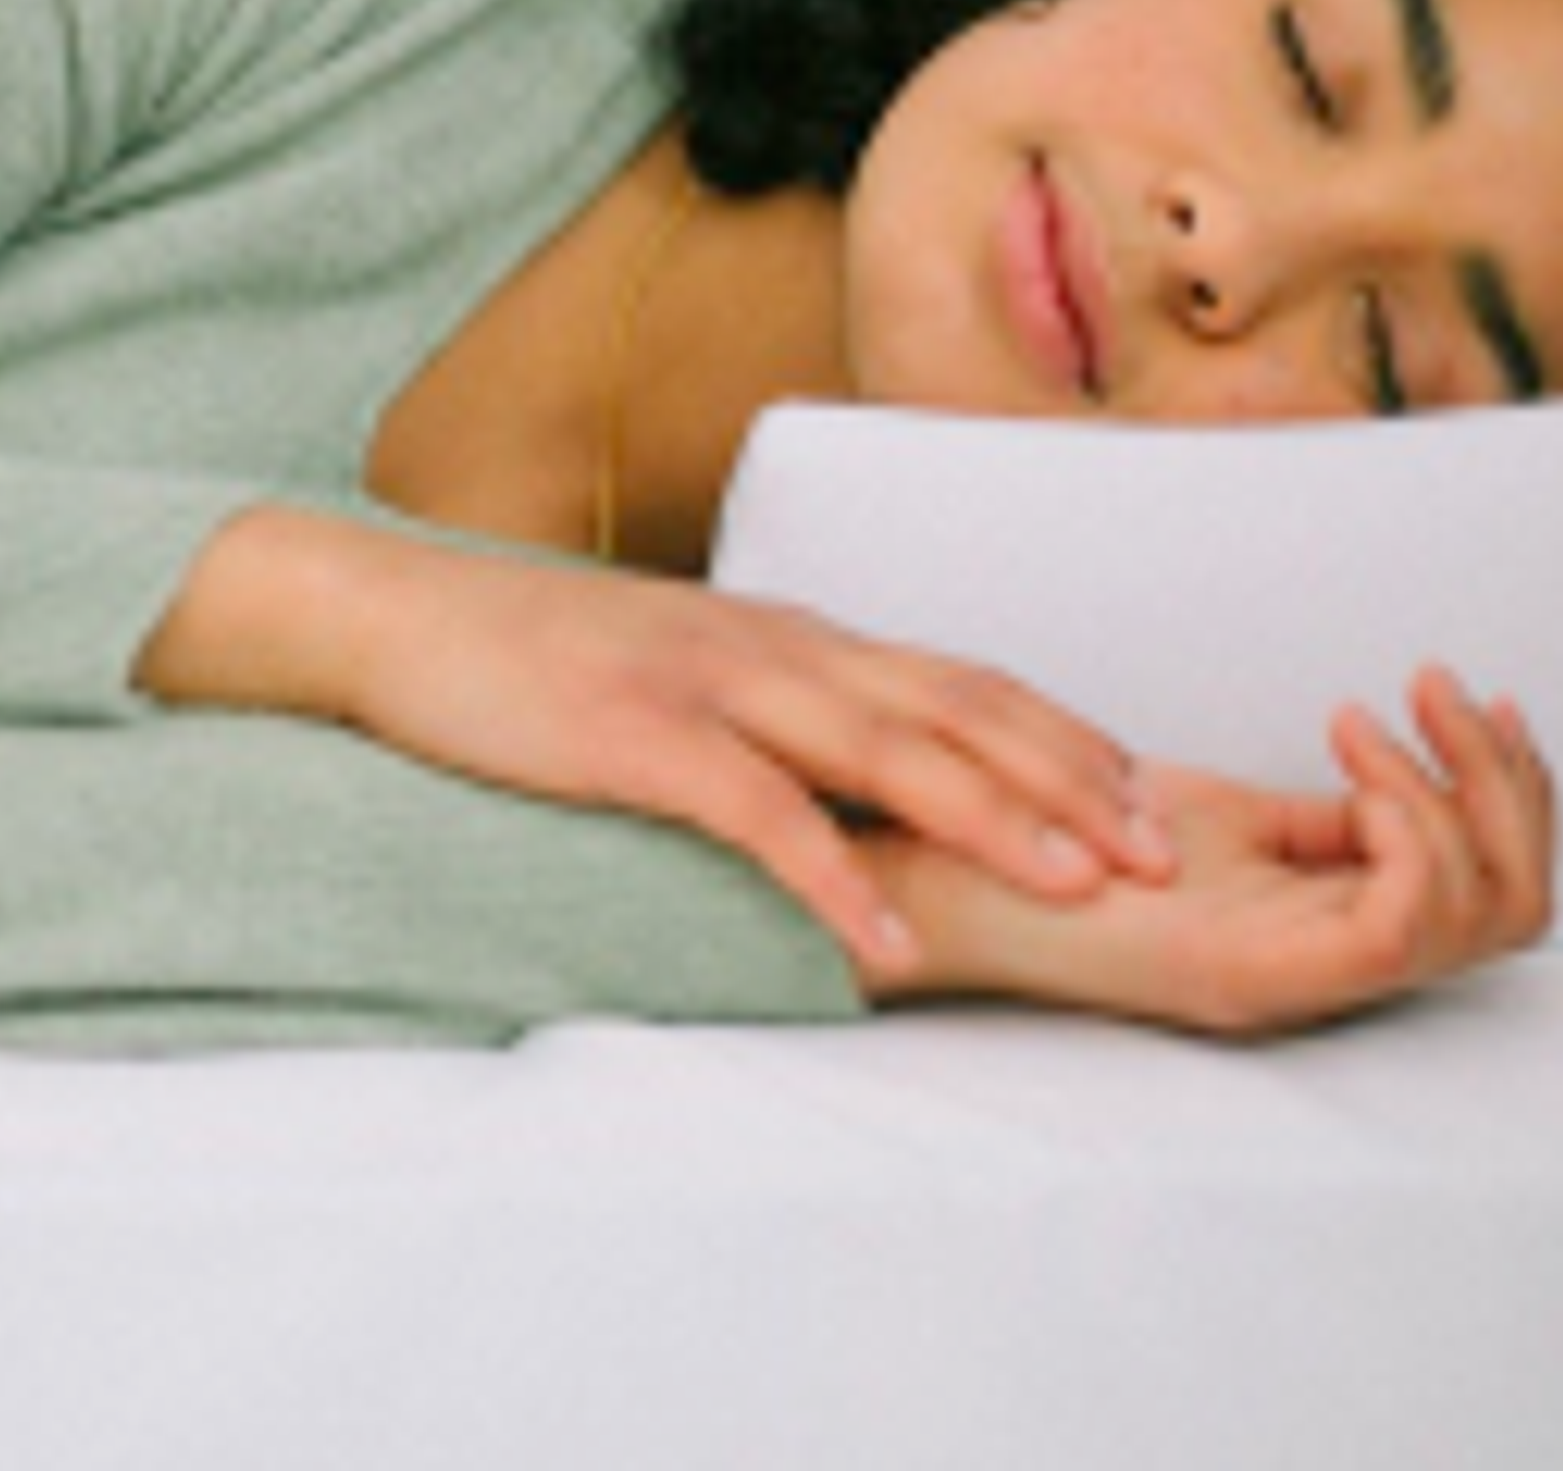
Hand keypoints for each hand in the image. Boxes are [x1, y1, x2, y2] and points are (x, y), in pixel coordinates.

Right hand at [135, 507, 1177, 976]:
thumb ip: (783, 716)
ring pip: (884, 748)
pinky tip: (879, 942)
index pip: (962, 678)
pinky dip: (830, 878)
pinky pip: (756, 814)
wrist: (404, 621)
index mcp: (795, 639)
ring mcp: (710, 685)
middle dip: (1069, 778)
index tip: (1147, 798)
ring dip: (991, 817)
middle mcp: (775, 649)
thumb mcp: (692, 675)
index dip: (1062, 735)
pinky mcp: (637, 737)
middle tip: (1158, 850)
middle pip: (956, 706)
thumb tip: (871, 782)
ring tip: (1074, 883)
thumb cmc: (545, 666)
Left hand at [865, 667, 1557, 1036]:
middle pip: (1520, 912)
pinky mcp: (1245, 972)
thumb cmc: (1055, 840)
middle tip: (1442, 692)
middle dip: (1513, 786)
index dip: (1518, 791)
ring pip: (1480, 917)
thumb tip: (1398, 773)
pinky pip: (1396, 925)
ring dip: (1457, 793)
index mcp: (1327, 930)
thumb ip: (1313, 819)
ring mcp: (1294, 978)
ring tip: (1371, 721)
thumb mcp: (1222, 815)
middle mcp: (1329, 968)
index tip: (1462, 695)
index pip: (1501, 895)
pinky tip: (1343, 762)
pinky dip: (1399, 826)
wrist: (941, 868)